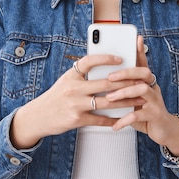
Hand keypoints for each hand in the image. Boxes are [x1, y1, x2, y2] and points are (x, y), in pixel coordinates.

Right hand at [10, 54, 141, 148]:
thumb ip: (82, 76)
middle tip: (139, 81)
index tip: (120, 59)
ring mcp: (75, 104)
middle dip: (125, 82)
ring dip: (125, 101)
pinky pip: (100, 119)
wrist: (38, 116)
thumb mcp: (66, 81)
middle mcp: (73, 88)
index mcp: (71, 75)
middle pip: (104, 83)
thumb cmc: (56, 97)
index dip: (105, 58)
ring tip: (138, 99)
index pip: (88, 61)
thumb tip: (105, 69)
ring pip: (106, 102)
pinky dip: (114, 119)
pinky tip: (124, 118)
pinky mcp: (77, 119)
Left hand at [105, 36, 178, 155]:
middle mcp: (153, 87)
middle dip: (126, 72)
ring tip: (109, 99)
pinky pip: (139, 115)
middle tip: (110, 77)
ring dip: (124, 93)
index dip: (140, 50)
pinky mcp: (155, 115)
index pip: (143, 63)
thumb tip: (101, 81)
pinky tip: (115, 125)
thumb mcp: (133, 99)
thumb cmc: (144, 112)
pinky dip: (125, 120)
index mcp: (147, 81)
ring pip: (142, 90)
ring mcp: (156, 100)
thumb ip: (123, 89)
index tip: (137, 38)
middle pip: (144, 72)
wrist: (164, 130)